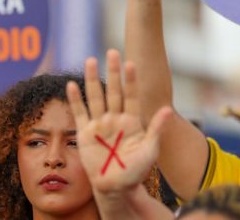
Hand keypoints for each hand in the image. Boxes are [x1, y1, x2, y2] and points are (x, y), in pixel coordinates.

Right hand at [67, 50, 169, 194]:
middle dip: (113, 72)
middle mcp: (116, 118)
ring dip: (92, 79)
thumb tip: (167, 109)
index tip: (131, 63)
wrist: (116, 187)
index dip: (131, 80)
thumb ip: (156, 129)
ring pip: (96, 96)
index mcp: (133, 120)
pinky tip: (71, 84)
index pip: (132, 95)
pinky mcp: (85, 134)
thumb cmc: (136, 170)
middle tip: (112, 51)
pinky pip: (79, 113)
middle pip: (114, 90)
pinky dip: (75, 99)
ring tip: (91, 60)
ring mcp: (100, 124)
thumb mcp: (150, 150)